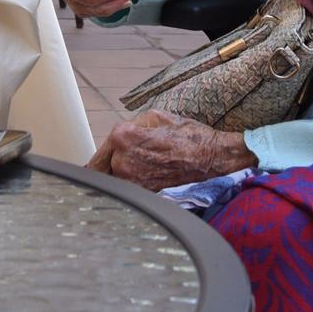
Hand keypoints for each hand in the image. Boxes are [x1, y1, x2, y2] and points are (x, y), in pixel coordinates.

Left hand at [87, 111, 254, 190]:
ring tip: (137, 172)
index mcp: (123, 137)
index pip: (98, 153)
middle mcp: (122, 162)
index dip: (101, 157)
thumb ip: (132, 125)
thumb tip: (119, 137)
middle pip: (102, 171)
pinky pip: (130, 192)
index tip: (98, 164)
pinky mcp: (145, 195)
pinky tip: (146, 181)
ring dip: (119, 179)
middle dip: (107, 168)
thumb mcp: (156, 116)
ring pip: (115, 183)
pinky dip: (133, 189)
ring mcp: (133, 182)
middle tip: (117, 169)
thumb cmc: (188, 135)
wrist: (213, 158)